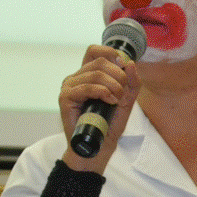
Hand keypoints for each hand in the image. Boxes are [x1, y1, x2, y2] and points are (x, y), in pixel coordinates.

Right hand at [58, 44, 140, 172]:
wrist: (99, 146)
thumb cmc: (109, 124)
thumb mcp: (126, 99)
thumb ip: (132, 82)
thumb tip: (130, 63)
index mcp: (88, 74)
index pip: (94, 51)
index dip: (111, 53)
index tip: (124, 66)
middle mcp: (76, 77)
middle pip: (100, 62)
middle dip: (119, 76)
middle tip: (123, 93)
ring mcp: (69, 86)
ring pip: (96, 73)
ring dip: (114, 86)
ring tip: (117, 100)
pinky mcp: (65, 97)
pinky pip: (87, 87)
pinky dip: (103, 92)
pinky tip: (109, 102)